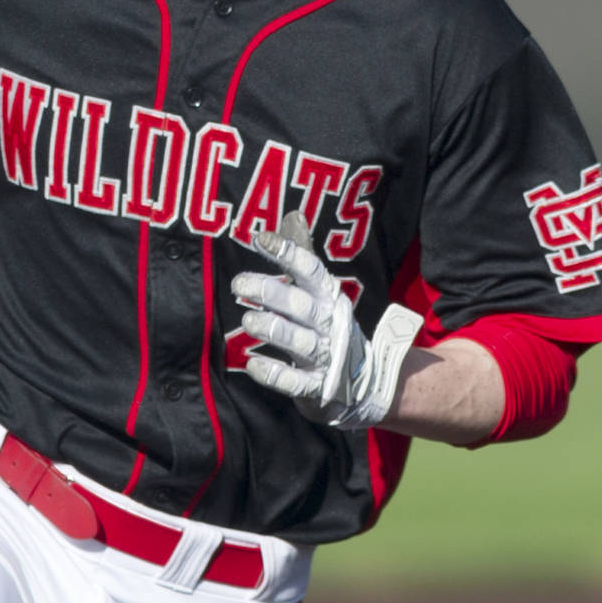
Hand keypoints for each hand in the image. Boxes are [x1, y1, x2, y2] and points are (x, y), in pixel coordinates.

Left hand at [232, 213, 423, 431]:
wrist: (362, 383)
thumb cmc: (329, 329)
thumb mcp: (321, 294)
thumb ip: (303, 261)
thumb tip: (293, 216)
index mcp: (329, 298)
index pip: (311, 271)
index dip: (288, 254)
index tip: (260, 239)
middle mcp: (329, 325)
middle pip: (302, 306)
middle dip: (271, 293)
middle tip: (239, 283)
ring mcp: (326, 357)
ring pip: (299, 342)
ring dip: (273, 330)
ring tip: (248, 320)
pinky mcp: (317, 387)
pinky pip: (295, 381)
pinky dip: (274, 374)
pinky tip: (252, 365)